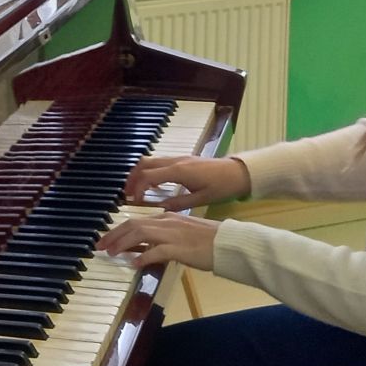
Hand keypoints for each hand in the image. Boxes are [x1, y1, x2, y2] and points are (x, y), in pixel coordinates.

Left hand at [98, 213, 220, 272]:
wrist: (229, 243)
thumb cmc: (209, 240)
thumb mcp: (182, 235)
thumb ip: (163, 239)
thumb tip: (144, 249)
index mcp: (168, 217)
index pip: (136, 221)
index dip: (118, 231)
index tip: (106, 240)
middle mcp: (167, 222)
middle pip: (133, 225)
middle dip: (114, 235)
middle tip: (99, 246)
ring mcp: (173, 234)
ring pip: (140, 234)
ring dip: (122, 244)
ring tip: (111, 253)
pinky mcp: (180, 248)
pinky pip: (156, 251)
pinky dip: (143, 257)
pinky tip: (134, 264)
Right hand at [122, 155, 249, 211]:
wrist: (239, 172)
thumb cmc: (222, 187)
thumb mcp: (201, 199)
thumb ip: (179, 203)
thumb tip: (160, 208)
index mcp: (178, 172)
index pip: (148, 176)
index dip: (137, 188)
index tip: (133, 201)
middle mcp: (175, 161)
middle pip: (144, 164)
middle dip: (132, 178)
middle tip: (126, 194)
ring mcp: (178, 158)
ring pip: (150, 160)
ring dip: (139, 173)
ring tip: (135, 189)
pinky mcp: (183, 159)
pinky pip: (159, 162)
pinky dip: (149, 171)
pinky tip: (152, 185)